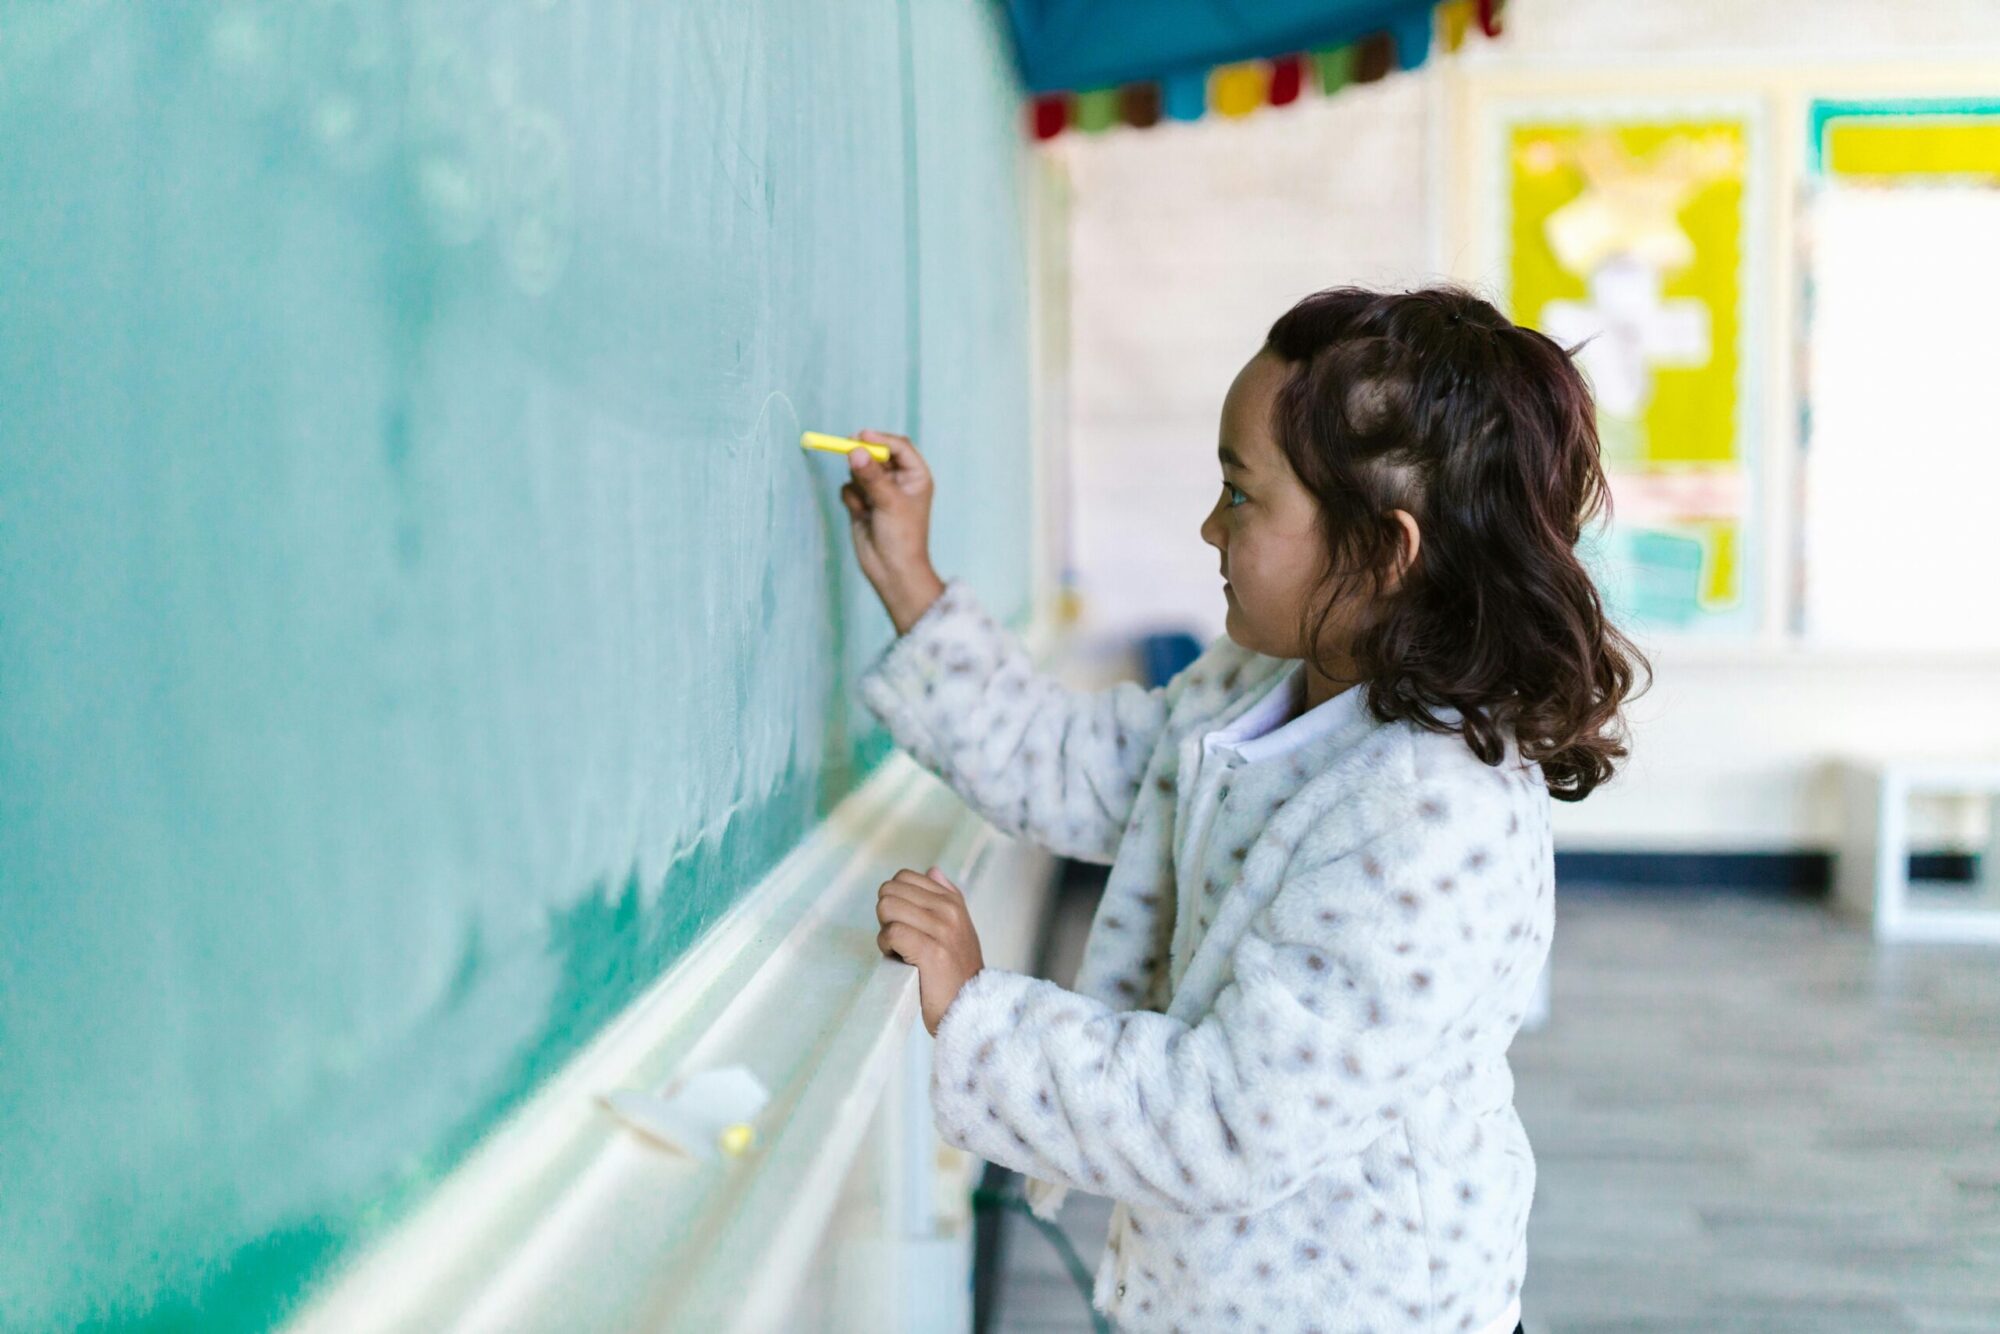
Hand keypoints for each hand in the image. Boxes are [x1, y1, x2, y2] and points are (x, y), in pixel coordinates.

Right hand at [840, 430, 944, 634]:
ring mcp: (879, 490)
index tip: (860, 437)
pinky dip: (851, 498)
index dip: (879, 439)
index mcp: (916, 475)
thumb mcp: (889, 501)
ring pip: (859, 470)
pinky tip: (860, 514)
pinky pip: (849, 488)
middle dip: (863, 456)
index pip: (898, 446)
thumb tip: (854, 450)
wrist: (892, 570)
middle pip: (876, 453)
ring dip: (858, 482)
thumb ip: (871, 475)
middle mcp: (898, 479)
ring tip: (866, 503)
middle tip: (847, 450)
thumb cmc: (902, 536)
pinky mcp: (863, 502)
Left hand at [875, 865, 984, 1036]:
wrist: (972, 1009)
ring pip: (887, 908)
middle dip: (887, 916)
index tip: (907, 925)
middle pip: (889, 891)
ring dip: (886, 932)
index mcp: (952, 901)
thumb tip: (932, 870)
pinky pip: (891, 933)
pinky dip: (887, 948)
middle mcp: (948, 910)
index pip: (903, 877)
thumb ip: (946, 896)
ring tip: (902, 951)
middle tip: (902, 940)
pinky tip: (900, 960)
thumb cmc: (957, 972)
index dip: (895, 901)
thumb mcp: (960, 928)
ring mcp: (941, 930)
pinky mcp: (931, 951)